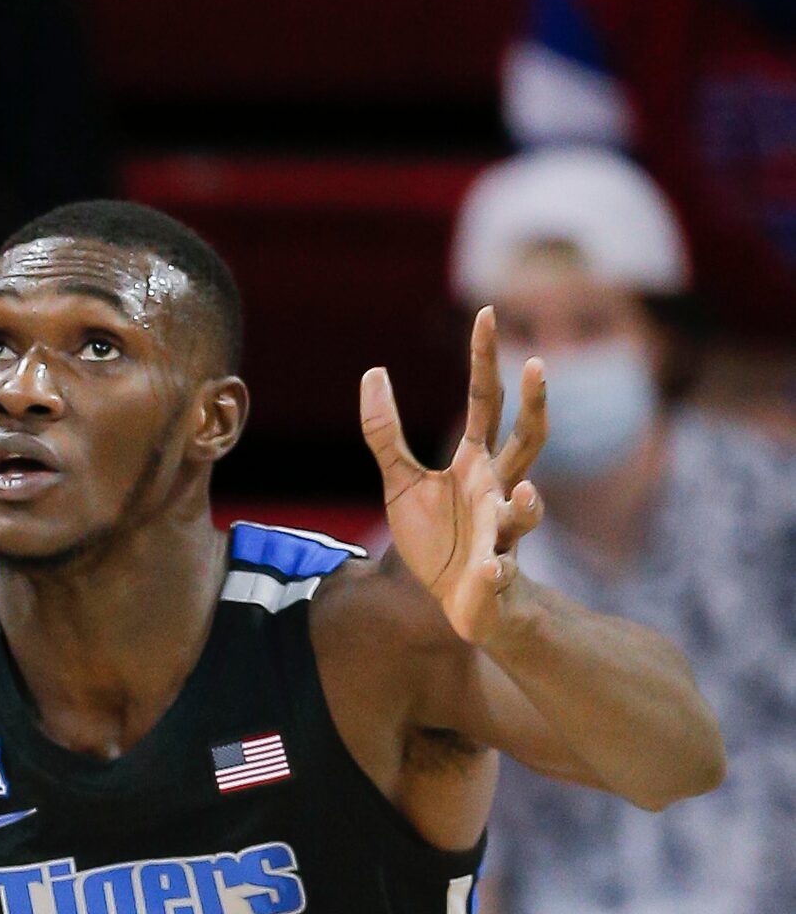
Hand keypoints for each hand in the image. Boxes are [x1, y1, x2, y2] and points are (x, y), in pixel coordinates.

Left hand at [362, 307, 547, 646]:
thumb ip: (385, 432)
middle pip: (527, 442)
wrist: (459, 602)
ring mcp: (501, 533)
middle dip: (534, 406)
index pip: (485, 401)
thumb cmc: (438, 537)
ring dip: (526, 505)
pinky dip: (496, 573)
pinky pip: (501, 573)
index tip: (487, 312)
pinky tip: (489, 573)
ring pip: (526, 512)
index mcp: (475, 463)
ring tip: (523, 494)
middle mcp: (496, 490)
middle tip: (538, 365)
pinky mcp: (495, 576)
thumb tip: (374, 372)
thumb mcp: (401, 481)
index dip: (485, 359)